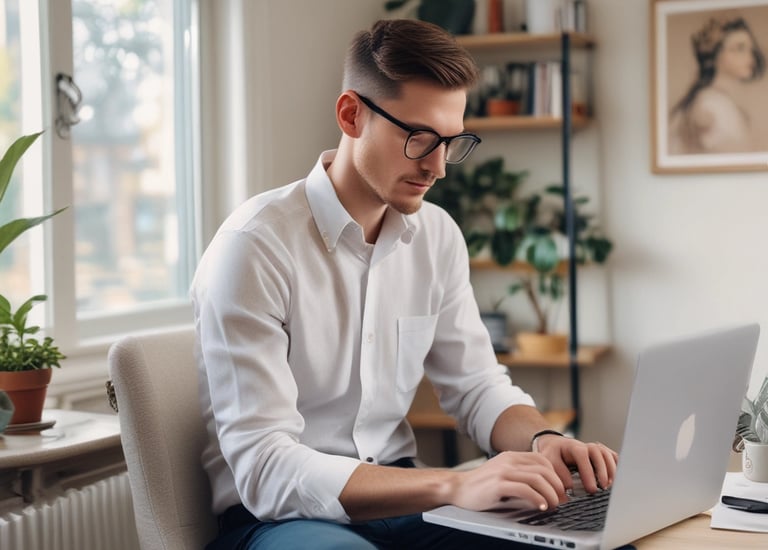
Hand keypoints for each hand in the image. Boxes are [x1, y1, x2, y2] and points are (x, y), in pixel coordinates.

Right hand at [449, 451, 566, 511]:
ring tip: (553, 505)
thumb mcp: (503, 474)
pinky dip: (537, 498)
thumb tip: (547, 488)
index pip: (542, 460)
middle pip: (544, 469)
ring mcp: (503, 471)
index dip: (555, 475)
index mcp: (511, 456)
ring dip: (550, 494)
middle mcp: (509, 460)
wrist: (457, 489)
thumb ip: (521, 476)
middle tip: (561, 500)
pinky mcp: (498, 484)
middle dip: (557, 486)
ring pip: (537, 478)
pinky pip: (524, 489)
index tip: (560, 489)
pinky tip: (541, 506)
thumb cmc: (481, 486)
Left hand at [533, 435, 617, 493]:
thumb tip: (570, 487)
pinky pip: (613, 457)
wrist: (557, 446)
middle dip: (602, 471)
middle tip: (602, 488)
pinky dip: (616, 466)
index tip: (591, 489)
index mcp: (573, 446)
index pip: (582, 455)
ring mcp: (596, 448)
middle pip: (599, 453)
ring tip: (609, 486)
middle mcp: (586, 446)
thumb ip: (558, 473)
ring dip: (611, 470)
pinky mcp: (602, 454)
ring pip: (608, 455)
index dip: (588, 472)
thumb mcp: (549, 461)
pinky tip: (614, 479)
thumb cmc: (553, 455)